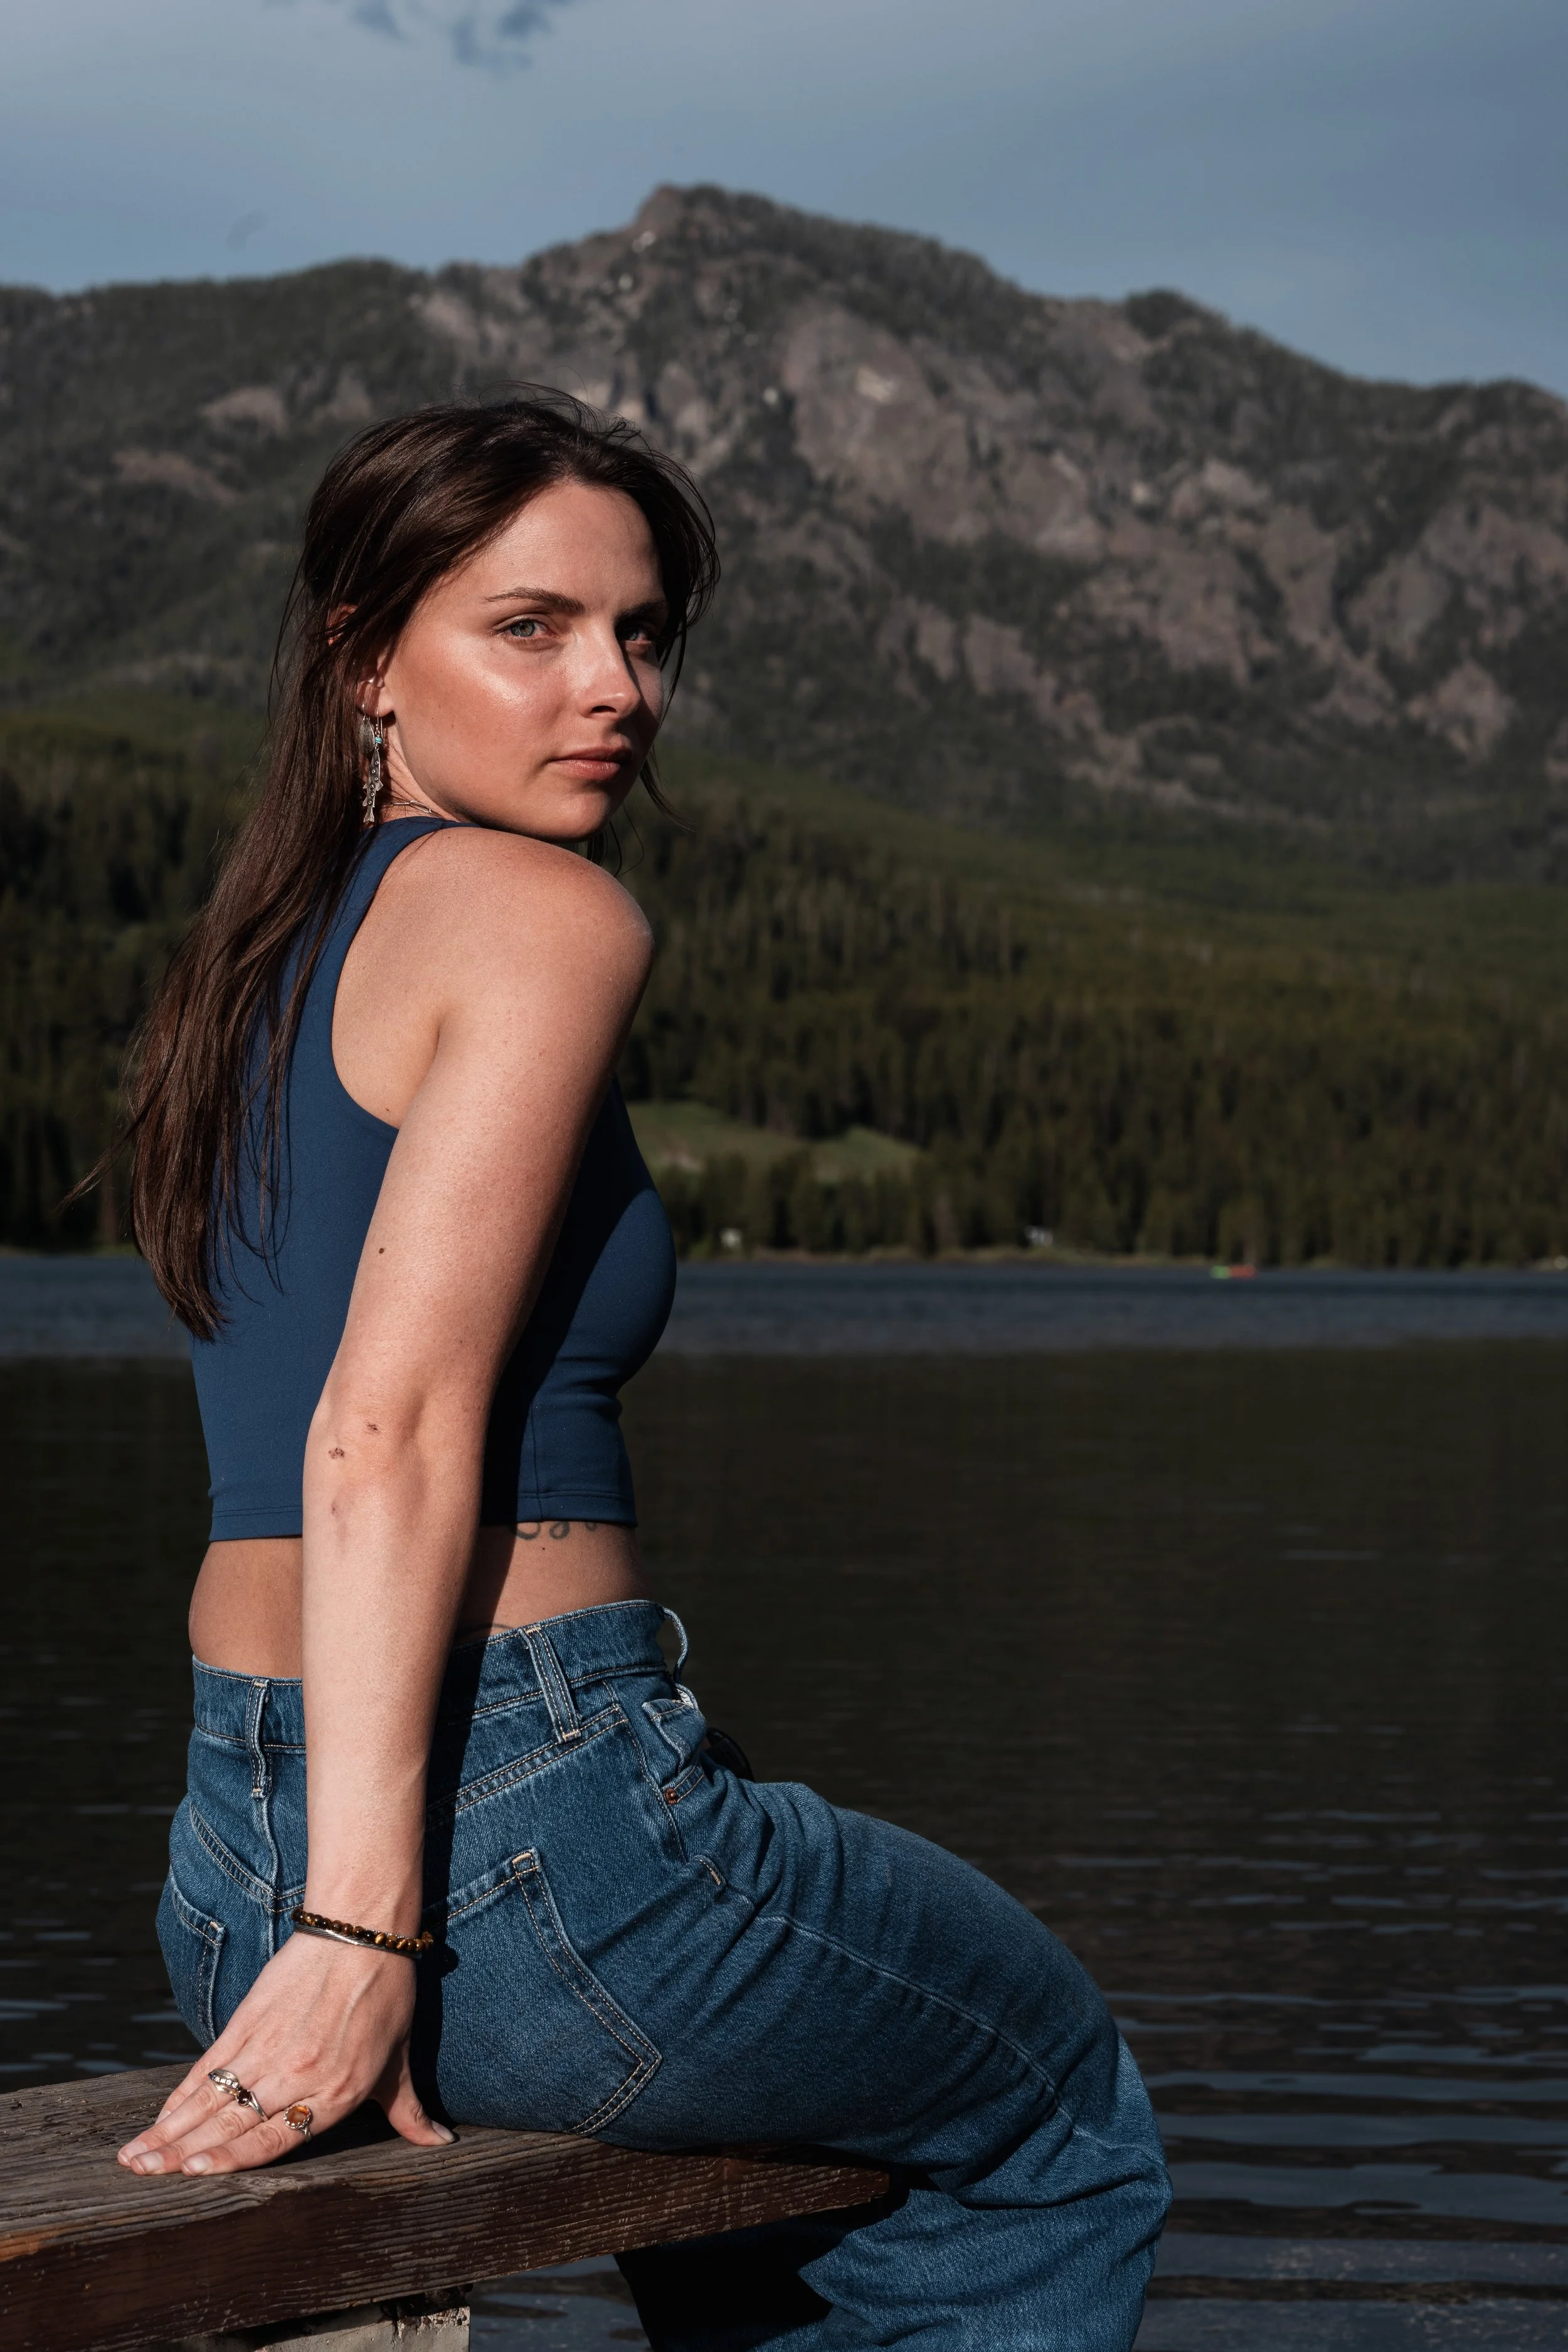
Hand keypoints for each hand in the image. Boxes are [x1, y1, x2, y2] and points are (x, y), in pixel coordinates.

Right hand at [116, 1929, 452, 2175]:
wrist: (362, 1930)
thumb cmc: (387, 1997)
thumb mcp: (401, 2061)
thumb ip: (409, 2112)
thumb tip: (441, 2144)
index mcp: (336, 2091)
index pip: (274, 2138)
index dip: (231, 2159)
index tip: (193, 2174)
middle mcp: (297, 2074)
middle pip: (230, 2122)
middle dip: (182, 2153)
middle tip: (144, 2173)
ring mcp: (269, 2046)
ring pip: (210, 2098)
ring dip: (168, 2128)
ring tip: (134, 2155)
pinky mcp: (248, 2019)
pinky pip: (208, 2065)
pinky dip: (182, 2092)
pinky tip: (161, 2114)